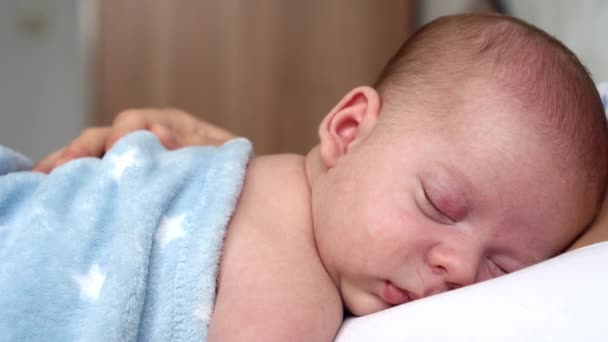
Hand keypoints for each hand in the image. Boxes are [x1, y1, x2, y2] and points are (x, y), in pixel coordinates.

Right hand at [33, 108, 234, 172]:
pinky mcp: (128, 180)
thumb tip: (156, 133)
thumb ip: (194, 146)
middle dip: (82, 151)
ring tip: (44, 180)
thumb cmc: (234, 172)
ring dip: (69, 166)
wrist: (244, 193)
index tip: (114, 155)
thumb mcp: (224, 158)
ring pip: (94, 155)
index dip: (122, 137)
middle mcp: (148, 136)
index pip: (137, 122)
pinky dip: (75, 181)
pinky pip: (98, 176)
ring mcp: (136, 159)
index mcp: (172, 124)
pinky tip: (50, 188)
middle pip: (106, 136)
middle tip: (61, 169)